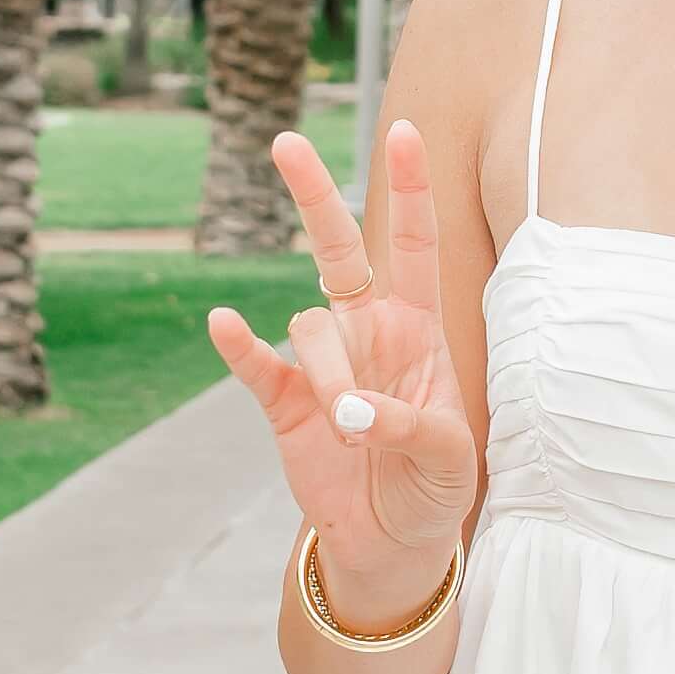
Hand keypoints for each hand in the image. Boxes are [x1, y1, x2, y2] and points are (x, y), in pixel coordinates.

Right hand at [205, 117, 479, 635]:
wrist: (394, 542)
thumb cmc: (435, 486)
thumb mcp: (450, 459)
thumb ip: (410, 426)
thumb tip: (351, 412)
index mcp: (420, 330)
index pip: (416, 246)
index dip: (410, 189)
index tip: (403, 130)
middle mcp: (368, 331)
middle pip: (339, 250)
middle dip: (314, 197)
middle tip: (284, 142)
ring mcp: (322, 364)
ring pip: (310, 331)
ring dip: (327, 373)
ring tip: (348, 430)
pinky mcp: (283, 403)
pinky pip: (257, 364)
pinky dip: (239, 346)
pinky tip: (225, 324)